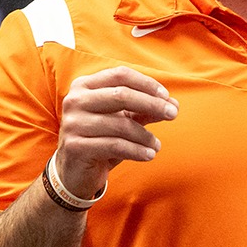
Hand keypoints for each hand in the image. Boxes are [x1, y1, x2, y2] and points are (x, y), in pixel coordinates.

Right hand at [55, 66, 177, 198]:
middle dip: (152, 104)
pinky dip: (137, 150)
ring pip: (120, 124)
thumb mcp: (123, 121)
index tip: (166, 97)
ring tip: (157, 145)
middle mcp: (75, 100)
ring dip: (145, 135)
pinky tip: (149, 155)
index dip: (146, 84)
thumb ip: (144, 110)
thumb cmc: (101, 139)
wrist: (74, 171)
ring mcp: (73, 123)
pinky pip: (115, 145)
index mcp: (85, 86)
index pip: (120, 75)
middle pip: (121, 95)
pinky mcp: (76, 146)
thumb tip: (173, 104)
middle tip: (173, 114)